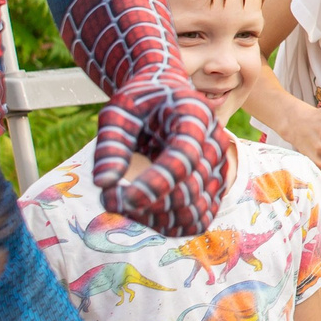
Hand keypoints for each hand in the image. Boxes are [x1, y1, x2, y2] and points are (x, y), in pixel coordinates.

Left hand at [94, 67, 226, 236]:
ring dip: (156, 219)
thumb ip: (111, 144)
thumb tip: (103, 183)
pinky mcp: (213, 187)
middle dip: (145, 205)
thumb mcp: (119, 111)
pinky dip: (169, 224)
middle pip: (189, 192)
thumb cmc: (140, 102)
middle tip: (108, 198)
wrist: (166, 96)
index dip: (153, 184)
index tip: (118, 198)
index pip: (183, 159)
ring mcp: (217, 168)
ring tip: (124, 206)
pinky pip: (198, 220)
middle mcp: (214, 144)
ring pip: (195, 214)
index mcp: (195, 116)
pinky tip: (141, 212)